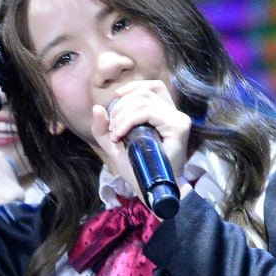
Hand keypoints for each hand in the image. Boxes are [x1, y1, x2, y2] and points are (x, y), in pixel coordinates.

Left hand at [91, 79, 192, 195]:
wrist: (150, 189)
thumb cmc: (138, 170)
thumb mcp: (115, 147)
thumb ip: (104, 129)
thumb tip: (97, 108)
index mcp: (164, 115)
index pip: (154, 87)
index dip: (134, 86)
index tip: (116, 97)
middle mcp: (174, 115)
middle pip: (144, 92)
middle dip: (121, 106)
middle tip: (113, 129)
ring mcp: (178, 120)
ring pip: (144, 102)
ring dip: (123, 115)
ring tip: (116, 134)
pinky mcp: (178, 127)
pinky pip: (148, 112)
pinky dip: (129, 120)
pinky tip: (121, 134)